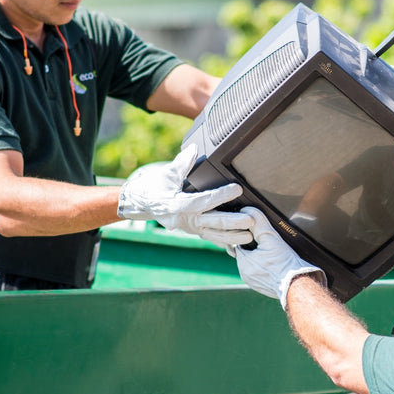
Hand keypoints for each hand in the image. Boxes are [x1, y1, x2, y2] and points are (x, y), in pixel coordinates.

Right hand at [118, 145, 251, 245]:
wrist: (140, 203)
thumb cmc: (153, 187)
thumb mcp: (166, 173)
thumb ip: (182, 163)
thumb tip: (194, 150)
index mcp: (178, 205)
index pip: (204, 201)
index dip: (222, 195)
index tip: (237, 189)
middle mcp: (185, 220)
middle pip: (213, 222)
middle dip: (234, 222)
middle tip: (252, 220)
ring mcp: (190, 228)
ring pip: (214, 235)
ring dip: (233, 236)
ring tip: (250, 235)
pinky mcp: (193, 230)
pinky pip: (211, 238)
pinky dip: (225, 241)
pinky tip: (239, 243)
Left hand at [234, 207, 324, 307]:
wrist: (299, 285)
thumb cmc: (285, 262)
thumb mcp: (270, 237)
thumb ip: (257, 223)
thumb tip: (247, 210)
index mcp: (243, 263)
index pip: (238, 242)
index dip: (247, 235)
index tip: (256, 231)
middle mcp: (245, 275)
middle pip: (245, 253)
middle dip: (252, 246)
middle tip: (265, 240)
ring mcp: (254, 283)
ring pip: (252, 264)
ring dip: (258, 256)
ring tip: (271, 251)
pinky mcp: (263, 287)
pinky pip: (260, 273)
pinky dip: (265, 267)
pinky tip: (275, 262)